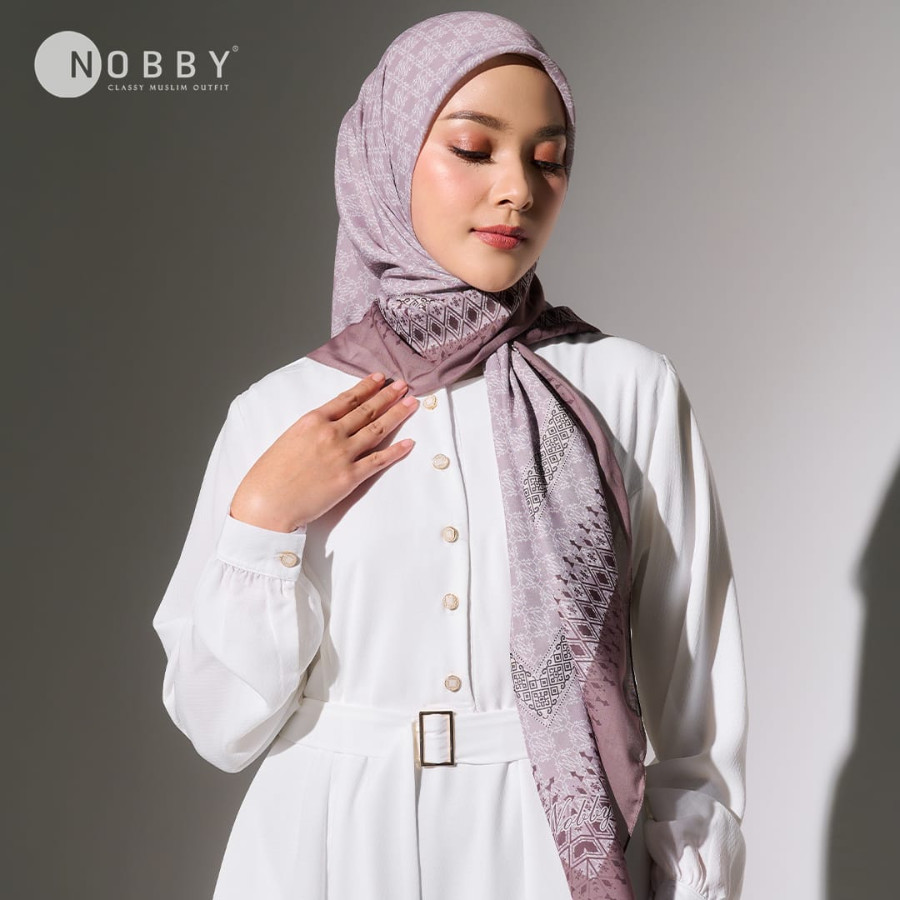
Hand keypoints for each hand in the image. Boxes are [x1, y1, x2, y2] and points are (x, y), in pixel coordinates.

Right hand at [229, 372, 417, 531]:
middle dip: (388, 396)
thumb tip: (331, 424)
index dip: (367, 387)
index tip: (380, 378)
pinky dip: (396, 451)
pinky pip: (379, 461)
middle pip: (367, 410)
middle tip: (403, 386)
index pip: (347, 398)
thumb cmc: (270, 474)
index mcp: (313, 420)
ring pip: (377, 430)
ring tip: (411, 404)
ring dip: (397, 415)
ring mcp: (342, 454)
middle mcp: (331, 433)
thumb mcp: (288, 438)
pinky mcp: (350, 477)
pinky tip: (408, 443)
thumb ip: (311, 429)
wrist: (267, 503)